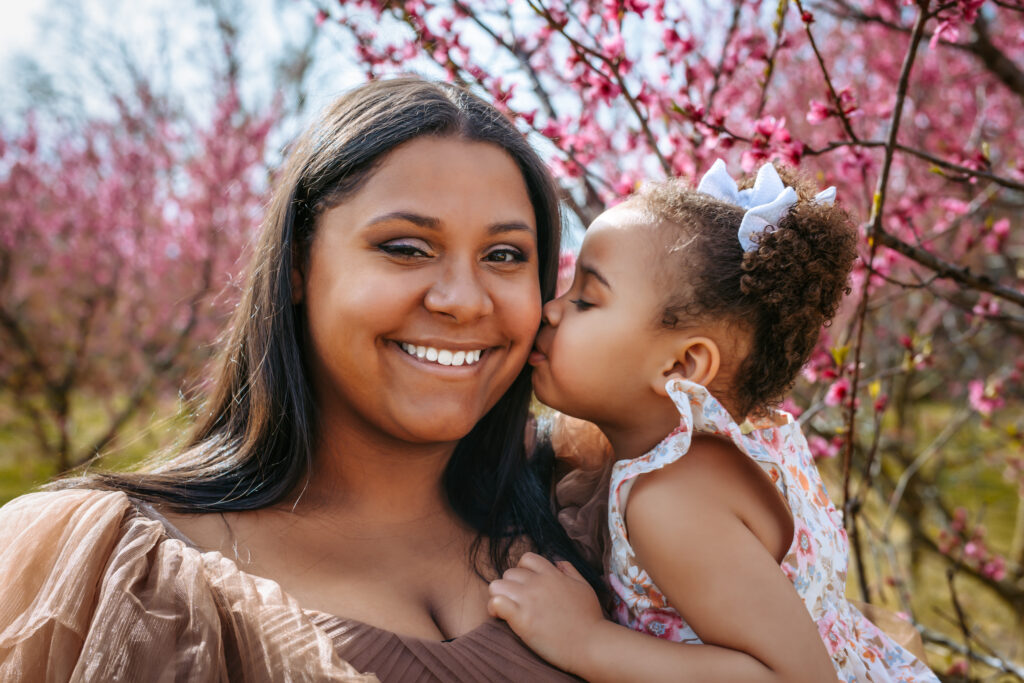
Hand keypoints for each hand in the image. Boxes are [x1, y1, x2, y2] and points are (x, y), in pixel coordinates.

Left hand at [487, 552, 604, 673]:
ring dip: (498, 596)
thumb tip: (557, 563)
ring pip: (496, 585)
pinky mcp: (522, 620)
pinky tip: (502, 617)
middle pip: (508, 573)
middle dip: (510, 586)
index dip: (522, 570)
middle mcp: (538, 583)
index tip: (526, 585)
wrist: (591, 644)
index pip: (527, 558)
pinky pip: (496, 603)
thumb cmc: (590, 619)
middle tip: (516, 602)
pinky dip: (494, 609)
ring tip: (506, 609)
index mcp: (552, 575)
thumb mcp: (584, 587)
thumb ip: (570, 571)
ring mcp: (528, 600)